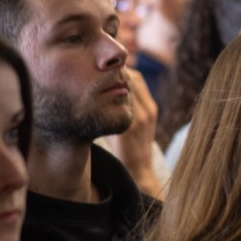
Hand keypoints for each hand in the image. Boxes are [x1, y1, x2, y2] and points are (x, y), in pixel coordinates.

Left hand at [102, 67, 163, 198]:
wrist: (139, 171)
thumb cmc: (131, 149)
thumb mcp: (134, 126)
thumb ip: (126, 110)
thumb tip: (104, 93)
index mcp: (150, 108)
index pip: (136, 78)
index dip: (120, 70)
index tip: (102, 70)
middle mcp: (148, 111)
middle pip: (132, 79)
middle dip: (112, 72)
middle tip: (92, 72)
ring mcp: (140, 120)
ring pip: (124, 89)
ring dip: (107, 83)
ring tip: (89, 83)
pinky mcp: (129, 130)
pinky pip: (117, 106)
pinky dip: (104, 99)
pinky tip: (91, 100)